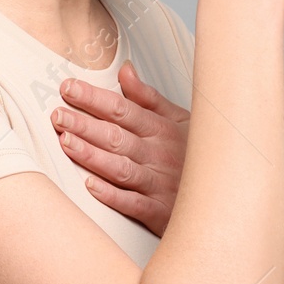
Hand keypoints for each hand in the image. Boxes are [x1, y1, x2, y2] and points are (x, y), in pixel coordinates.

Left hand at [50, 61, 189, 236]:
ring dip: (92, 155)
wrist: (226, 194)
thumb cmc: (194, 155)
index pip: (122, 109)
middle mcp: (158, 154)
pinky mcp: (159, 212)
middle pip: (117, 136)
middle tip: (57, 115)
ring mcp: (159, 183)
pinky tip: (90, 185)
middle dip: (85, 124)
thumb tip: (124, 70)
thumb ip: (148, 97)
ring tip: (66, 142)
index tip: (68, 88)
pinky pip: (133, 204)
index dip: (94, 98)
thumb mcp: (180, 119)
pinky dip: (112, 195)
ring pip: (121, 167)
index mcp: (161, 129)